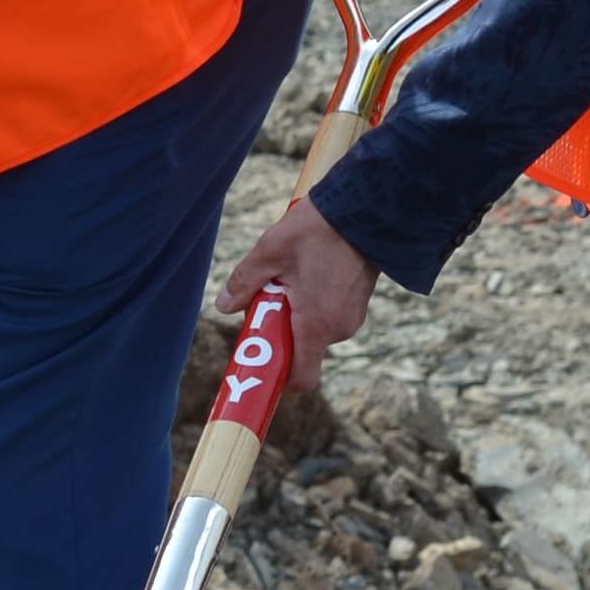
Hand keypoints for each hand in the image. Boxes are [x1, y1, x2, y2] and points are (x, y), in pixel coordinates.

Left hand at [218, 201, 379, 395]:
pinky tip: (307, 272)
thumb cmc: (316, 232)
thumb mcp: (270, 253)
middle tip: (265, 298)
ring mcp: (351, 318)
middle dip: (278, 330)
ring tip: (288, 276)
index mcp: (316, 325)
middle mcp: (338, 329)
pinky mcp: (357, 306)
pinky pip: (326, 317)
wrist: (365, 211)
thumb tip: (223, 306)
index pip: (302, 377)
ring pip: (312, 330)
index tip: (259, 358)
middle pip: (300, 349)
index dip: (278, 375)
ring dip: (294, 313)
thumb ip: (244, 283)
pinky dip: (311, 305)